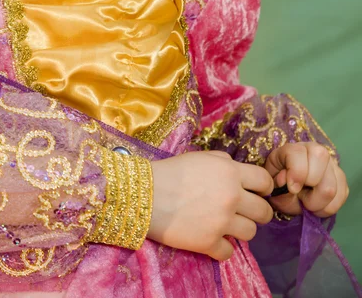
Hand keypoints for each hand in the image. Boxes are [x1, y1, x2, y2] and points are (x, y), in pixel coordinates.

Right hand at [148, 151, 273, 260]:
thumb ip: (224, 161)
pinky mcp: (209, 242)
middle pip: (264, 212)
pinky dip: (221, 248)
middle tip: (244, 212)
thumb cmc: (172, 171)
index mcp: (230, 172)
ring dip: (240, 230)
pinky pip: (229, 252)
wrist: (145, 194)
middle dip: (257, 212)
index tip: (257, 192)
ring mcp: (222, 221)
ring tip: (226, 225)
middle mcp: (232, 196)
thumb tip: (236, 169)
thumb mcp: (201, 157)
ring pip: (251, 233)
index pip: (265, 181)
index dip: (264, 188)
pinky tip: (212, 239)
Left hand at [265, 142, 348, 216]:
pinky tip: (318, 206)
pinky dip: (329, 207)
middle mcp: (314, 150)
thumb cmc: (280, 187)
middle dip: (308, 186)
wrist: (290, 193)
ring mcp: (330, 163)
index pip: (298, 152)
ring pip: (332, 184)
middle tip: (301, 197)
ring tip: (308, 204)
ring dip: (318, 202)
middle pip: (320, 159)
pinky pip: (342, 195)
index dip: (296, 173)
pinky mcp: (340, 178)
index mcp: (292, 149)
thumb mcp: (273, 186)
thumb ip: (279, 187)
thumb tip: (292, 186)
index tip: (292, 189)